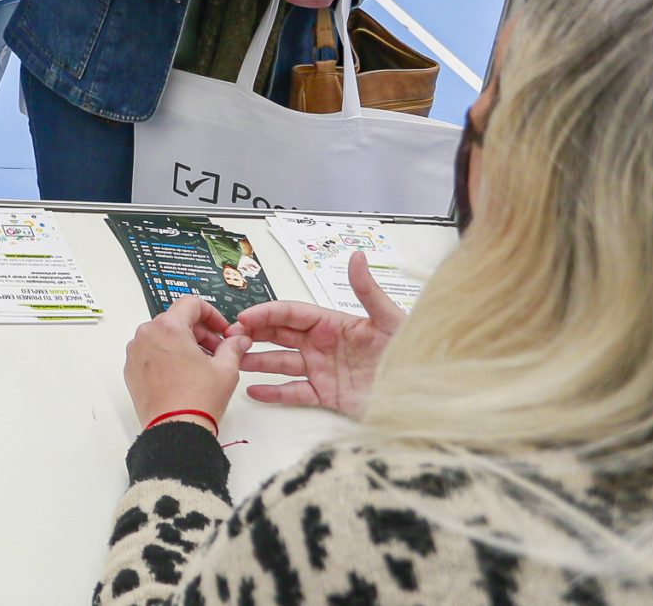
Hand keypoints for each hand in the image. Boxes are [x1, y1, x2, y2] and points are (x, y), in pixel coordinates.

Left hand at [124, 296, 250, 431]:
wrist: (175, 430)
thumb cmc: (198, 399)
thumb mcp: (226, 370)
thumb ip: (233, 347)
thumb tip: (240, 339)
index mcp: (168, 327)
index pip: (191, 304)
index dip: (212, 314)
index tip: (221, 330)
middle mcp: (146, 334)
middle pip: (176, 320)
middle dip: (199, 332)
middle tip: (217, 350)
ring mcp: (135, 352)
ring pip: (162, 336)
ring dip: (183, 343)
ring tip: (201, 365)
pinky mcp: (130, 369)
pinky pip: (150, 352)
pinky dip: (166, 356)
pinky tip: (182, 375)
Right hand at [232, 252, 407, 417]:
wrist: (423, 396)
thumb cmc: (411, 354)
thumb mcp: (391, 320)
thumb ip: (368, 291)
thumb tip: (357, 256)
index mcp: (334, 323)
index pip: (292, 314)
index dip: (267, 313)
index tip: (244, 317)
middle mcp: (323, 345)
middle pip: (280, 335)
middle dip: (254, 333)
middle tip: (229, 336)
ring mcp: (323, 371)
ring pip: (281, 363)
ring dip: (257, 360)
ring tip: (233, 361)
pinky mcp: (327, 396)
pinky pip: (294, 393)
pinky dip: (273, 393)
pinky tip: (253, 392)